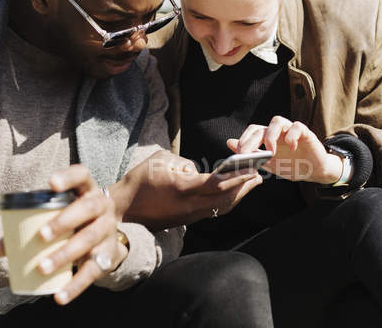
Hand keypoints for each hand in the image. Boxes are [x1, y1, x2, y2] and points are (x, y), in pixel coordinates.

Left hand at [0, 164, 127, 304]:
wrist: (106, 241)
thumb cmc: (73, 223)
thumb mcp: (57, 217)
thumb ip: (28, 227)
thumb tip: (0, 249)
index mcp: (87, 191)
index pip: (82, 175)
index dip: (68, 177)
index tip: (50, 184)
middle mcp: (102, 207)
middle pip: (88, 208)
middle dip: (65, 220)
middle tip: (41, 236)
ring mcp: (108, 230)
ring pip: (90, 239)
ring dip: (66, 254)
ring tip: (42, 267)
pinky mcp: (109, 255)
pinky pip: (94, 270)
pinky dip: (76, 285)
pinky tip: (60, 296)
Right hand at [113, 150, 262, 230]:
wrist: (122, 211)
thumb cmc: (138, 182)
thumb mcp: (159, 161)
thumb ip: (183, 162)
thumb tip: (196, 171)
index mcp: (182, 188)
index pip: (217, 183)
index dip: (237, 176)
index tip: (252, 168)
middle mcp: (189, 205)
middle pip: (225, 198)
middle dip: (245, 187)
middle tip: (259, 175)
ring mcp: (189, 216)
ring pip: (221, 207)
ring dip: (239, 195)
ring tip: (252, 183)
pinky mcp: (186, 220)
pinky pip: (212, 211)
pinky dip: (226, 201)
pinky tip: (233, 193)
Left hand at [227, 116, 342, 183]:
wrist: (315, 172)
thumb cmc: (292, 166)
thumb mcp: (269, 163)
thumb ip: (251, 153)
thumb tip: (229, 142)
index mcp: (268, 138)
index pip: (252, 131)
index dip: (244, 140)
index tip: (238, 154)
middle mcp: (278, 132)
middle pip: (262, 127)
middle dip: (252, 140)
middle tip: (248, 154)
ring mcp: (291, 131)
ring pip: (277, 121)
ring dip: (271, 135)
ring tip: (271, 151)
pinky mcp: (306, 133)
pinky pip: (297, 126)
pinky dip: (292, 136)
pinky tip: (292, 148)